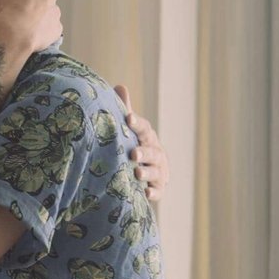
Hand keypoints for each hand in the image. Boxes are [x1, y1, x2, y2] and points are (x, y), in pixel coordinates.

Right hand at [0, 0, 61, 53]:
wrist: (10, 38)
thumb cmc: (2, 14)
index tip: (13, 0)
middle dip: (34, 3)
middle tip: (20, 13)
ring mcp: (55, 12)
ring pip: (48, 13)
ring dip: (39, 17)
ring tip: (25, 26)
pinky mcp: (57, 29)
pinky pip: (51, 29)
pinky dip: (43, 31)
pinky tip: (31, 35)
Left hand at [114, 84, 168, 201]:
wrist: (141, 172)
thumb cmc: (133, 144)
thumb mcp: (128, 129)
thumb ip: (124, 110)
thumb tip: (119, 85)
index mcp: (147, 137)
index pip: (144, 128)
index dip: (137, 124)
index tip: (129, 118)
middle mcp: (156, 153)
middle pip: (152, 151)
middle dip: (144, 151)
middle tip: (133, 153)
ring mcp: (159, 172)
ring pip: (156, 172)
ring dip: (147, 172)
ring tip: (137, 173)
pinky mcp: (158, 189)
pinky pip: (158, 191)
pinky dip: (153, 192)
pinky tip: (146, 193)